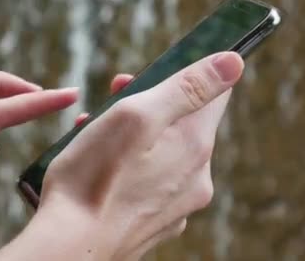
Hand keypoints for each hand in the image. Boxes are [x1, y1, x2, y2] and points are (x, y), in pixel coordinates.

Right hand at [0, 51, 243, 259]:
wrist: (70, 247)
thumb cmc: (94, 178)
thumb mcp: (137, 116)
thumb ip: (188, 88)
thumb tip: (234, 62)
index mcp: (196, 146)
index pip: (216, 95)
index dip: (188, 73)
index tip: (157, 71)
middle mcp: (196, 178)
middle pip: (185, 123)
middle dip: (151, 102)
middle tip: (114, 95)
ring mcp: (177, 204)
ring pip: (164, 151)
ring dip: (136, 132)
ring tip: (96, 130)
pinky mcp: (155, 222)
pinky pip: (151, 180)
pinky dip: (131, 165)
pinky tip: (100, 164)